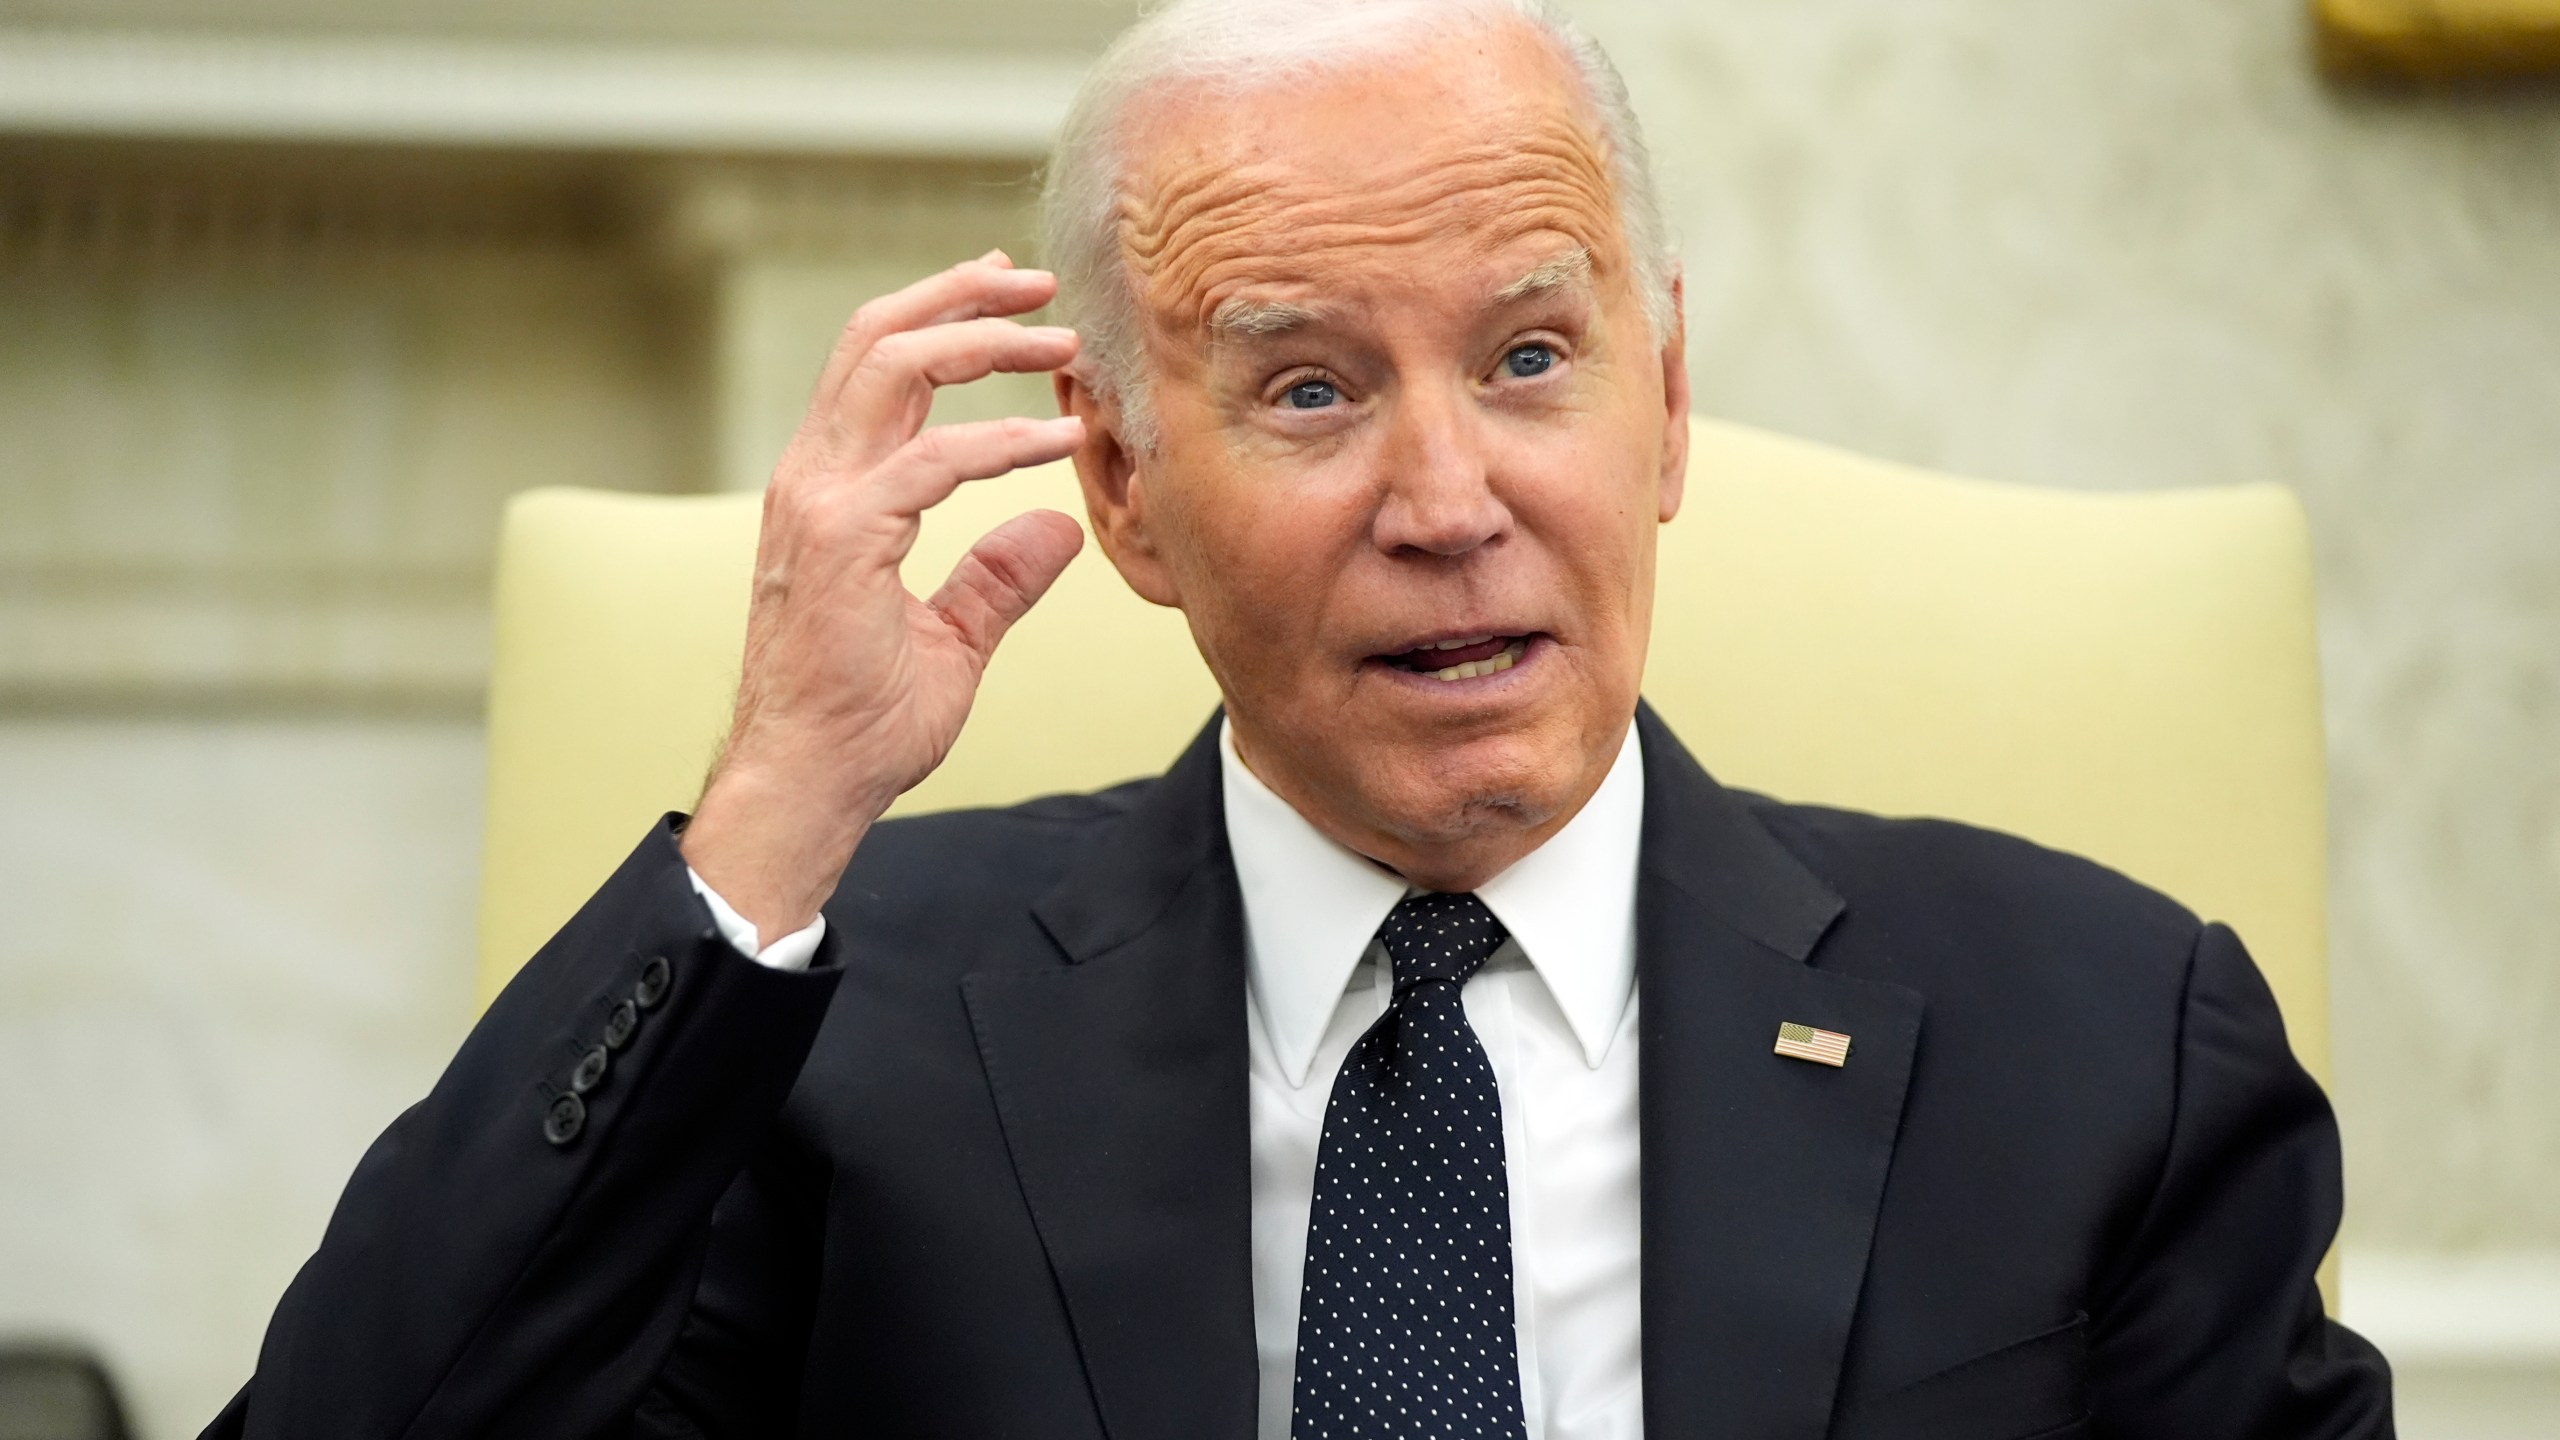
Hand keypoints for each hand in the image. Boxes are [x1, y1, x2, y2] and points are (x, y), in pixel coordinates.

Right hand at [681, 253, 1086, 939]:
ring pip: (891, 368)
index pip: (876, 364)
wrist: (809, 784)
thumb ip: (996, 580)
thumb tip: (1056, 530)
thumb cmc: (861, 722)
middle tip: (1041, 283)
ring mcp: (819, 504)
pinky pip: (933, 461)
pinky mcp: (843, 540)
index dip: (945, 318)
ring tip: (1061, 341)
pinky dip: (1002, 441)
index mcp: (828, 487)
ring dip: (984, 341)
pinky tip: (1059, 442)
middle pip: (878, 339)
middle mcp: (813, 478)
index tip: (1014, 301)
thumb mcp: (949, 639)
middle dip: (962, 296)